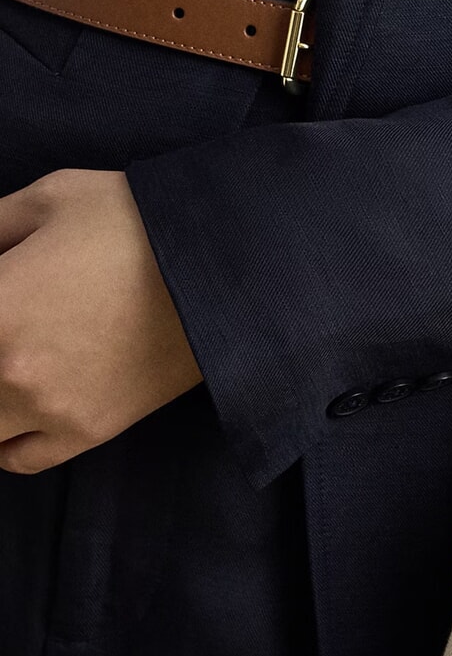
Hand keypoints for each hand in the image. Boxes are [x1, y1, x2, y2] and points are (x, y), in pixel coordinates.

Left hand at [0, 168, 201, 472]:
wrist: (224, 275)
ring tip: (5, 363)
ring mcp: (48, 410)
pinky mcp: (87, 430)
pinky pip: (17, 456)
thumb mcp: (46, 199)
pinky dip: (0, 438)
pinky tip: (6, 406)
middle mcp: (9, 373)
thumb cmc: (136, 225)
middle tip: (1, 328)